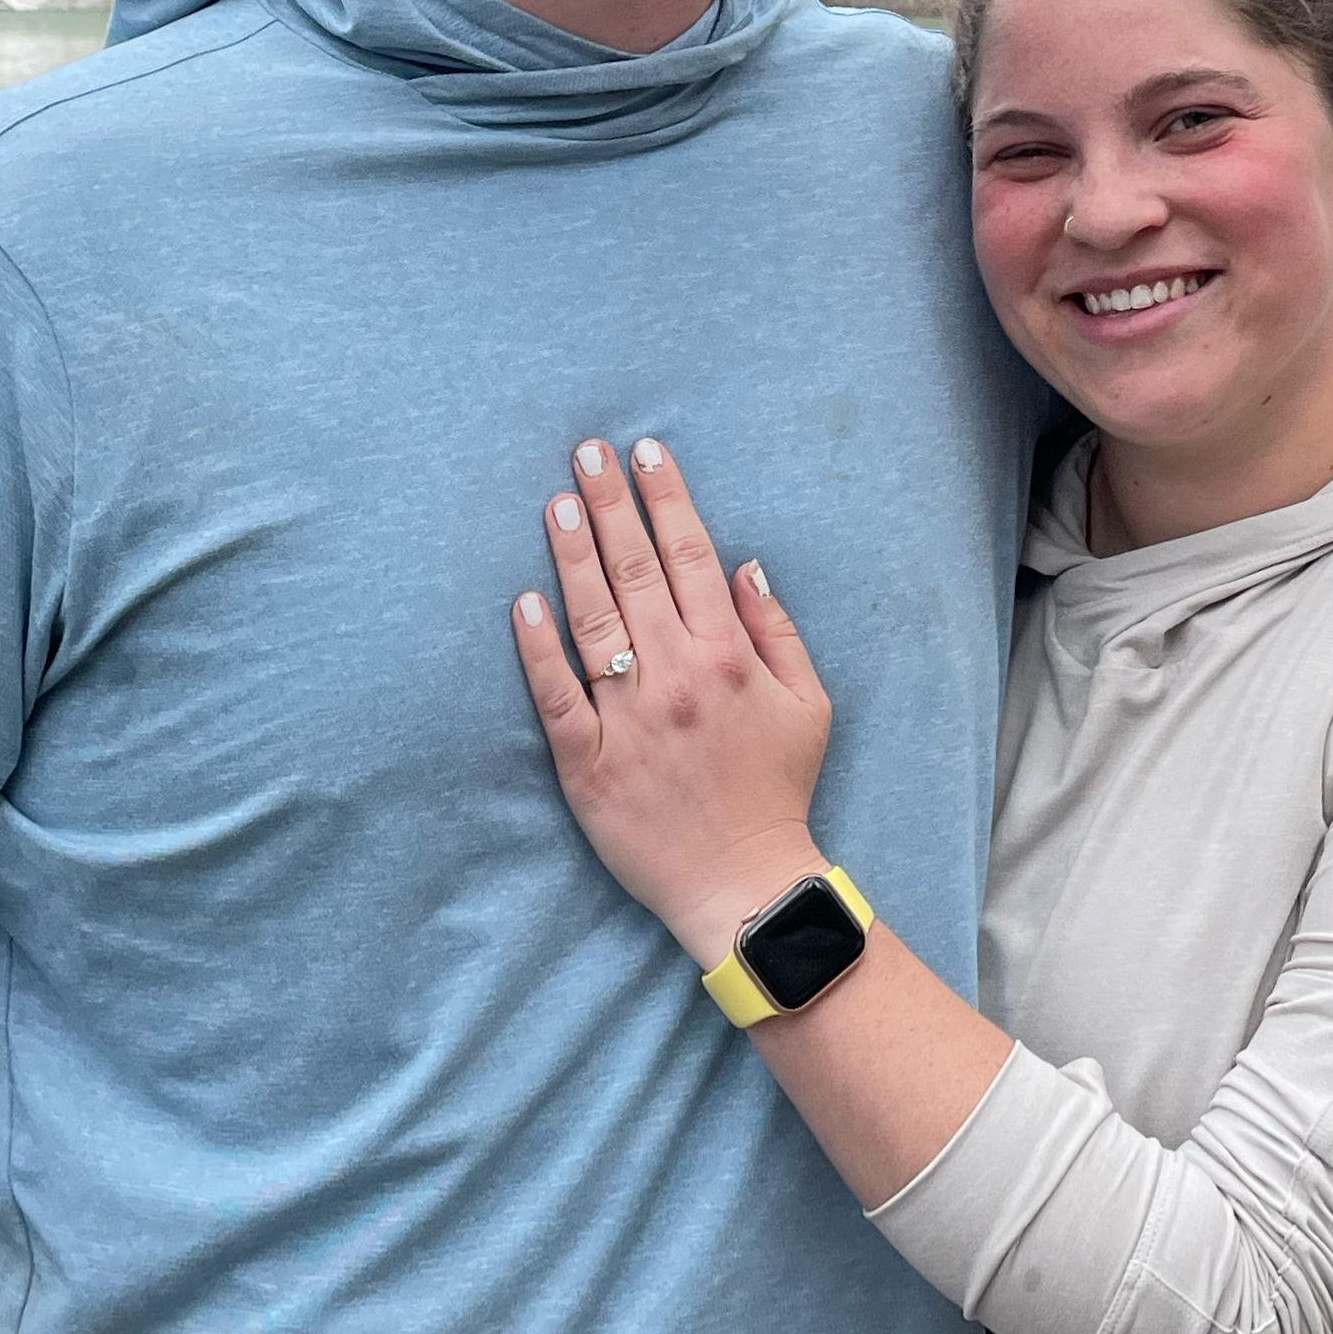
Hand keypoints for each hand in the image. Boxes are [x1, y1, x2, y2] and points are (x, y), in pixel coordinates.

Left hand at [513, 436, 834, 966]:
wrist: (745, 882)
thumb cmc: (778, 789)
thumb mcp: (809, 703)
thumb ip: (778, 630)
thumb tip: (744, 566)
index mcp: (728, 656)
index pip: (690, 555)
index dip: (666, 498)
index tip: (646, 452)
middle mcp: (676, 675)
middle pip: (635, 570)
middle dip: (610, 503)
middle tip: (586, 451)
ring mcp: (627, 717)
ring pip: (593, 618)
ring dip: (572, 554)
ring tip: (555, 502)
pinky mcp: (586, 762)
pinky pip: (556, 693)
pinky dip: (539, 646)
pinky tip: (524, 601)